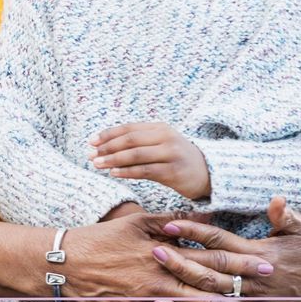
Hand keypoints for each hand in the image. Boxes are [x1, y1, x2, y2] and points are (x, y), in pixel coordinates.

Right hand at [58, 214, 273, 301]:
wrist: (66, 265)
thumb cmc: (103, 238)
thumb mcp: (139, 221)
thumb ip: (174, 220)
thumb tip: (205, 214)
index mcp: (163, 258)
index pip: (211, 265)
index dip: (240, 268)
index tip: (264, 268)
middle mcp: (158, 286)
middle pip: (208, 299)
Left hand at [88, 122, 211, 200]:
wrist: (209, 173)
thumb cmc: (178, 159)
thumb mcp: (161, 144)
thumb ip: (140, 142)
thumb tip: (106, 146)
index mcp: (160, 128)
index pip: (129, 128)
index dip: (108, 134)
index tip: (91, 141)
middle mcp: (165, 137)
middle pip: (130, 140)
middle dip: (107, 147)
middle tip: (91, 154)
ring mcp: (170, 153)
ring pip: (135, 154)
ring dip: (113, 159)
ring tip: (97, 164)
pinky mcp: (173, 171)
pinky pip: (145, 170)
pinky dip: (127, 171)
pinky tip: (114, 173)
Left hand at [142, 196, 300, 301]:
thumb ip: (287, 215)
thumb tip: (278, 200)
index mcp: (256, 253)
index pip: (219, 241)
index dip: (195, 232)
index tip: (171, 224)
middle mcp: (248, 278)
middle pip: (209, 272)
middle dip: (181, 263)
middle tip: (153, 252)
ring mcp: (247, 298)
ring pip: (210, 300)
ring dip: (183, 300)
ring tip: (153, 298)